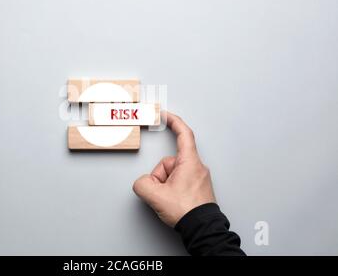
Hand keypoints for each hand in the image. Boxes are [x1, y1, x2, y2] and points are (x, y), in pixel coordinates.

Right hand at [133, 112, 215, 226]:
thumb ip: (142, 184)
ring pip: (172, 173)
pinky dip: (171, 189)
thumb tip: (143, 183)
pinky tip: (174, 201)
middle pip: (169, 161)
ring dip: (165, 184)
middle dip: (160, 175)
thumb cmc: (187, 211)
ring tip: (169, 199)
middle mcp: (197, 167)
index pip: (184, 134)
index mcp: (190, 162)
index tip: (165, 115)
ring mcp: (198, 177)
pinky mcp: (197, 187)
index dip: (174, 121)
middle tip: (162, 191)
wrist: (202, 229)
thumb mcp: (156, 196)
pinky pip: (178, 181)